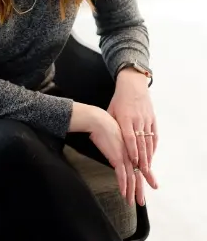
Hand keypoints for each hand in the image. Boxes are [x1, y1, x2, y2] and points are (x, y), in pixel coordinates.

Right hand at [89, 108, 146, 205]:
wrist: (98, 120)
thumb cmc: (103, 125)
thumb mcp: (114, 136)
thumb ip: (117, 146)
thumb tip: (114, 154)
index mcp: (131, 148)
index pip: (141, 165)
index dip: (147, 176)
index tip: (152, 184)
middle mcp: (131, 153)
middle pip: (138, 175)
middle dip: (140, 189)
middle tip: (142, 201)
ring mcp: (125, 156)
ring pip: (132, 178)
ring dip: (133, 192)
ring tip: (133, 202)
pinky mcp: (117, 157)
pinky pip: (122, 175)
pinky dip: (123, 185)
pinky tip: (124, 193)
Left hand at [108, 68, 157, 187]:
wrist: (133, 86)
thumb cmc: (119, 99)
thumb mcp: (111, 110)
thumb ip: (110, 124)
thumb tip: (103, 138)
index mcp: (125, 118)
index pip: (129, 138)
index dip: (132, 151)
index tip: (134, 162)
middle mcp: (137, 120)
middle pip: (141, 143)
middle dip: (143, 159)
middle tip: (144, 172)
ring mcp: (146, 120)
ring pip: (149, 141)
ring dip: (149, 156)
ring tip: (148, 169)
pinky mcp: (152, 119)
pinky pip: (154, 135)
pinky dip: (153, 147)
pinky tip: (152, 155)